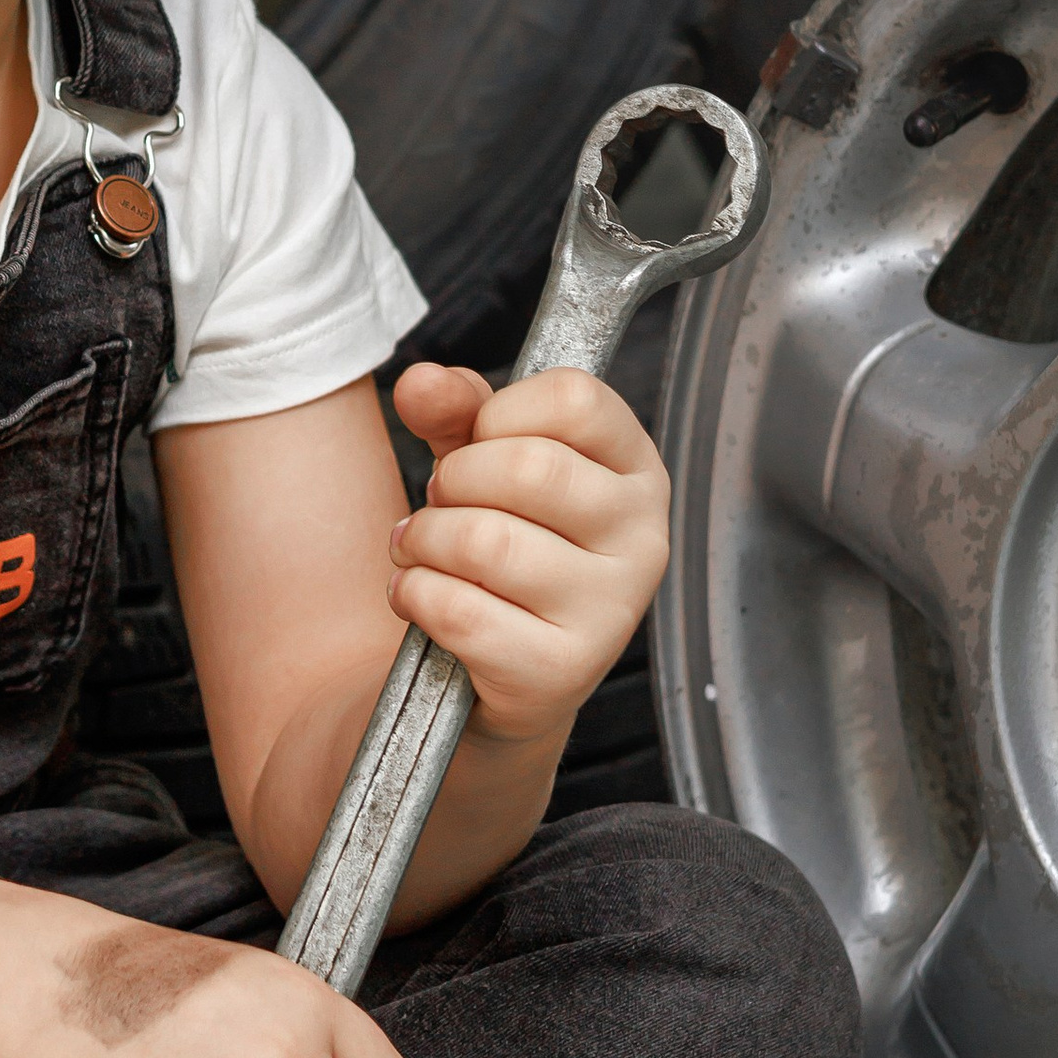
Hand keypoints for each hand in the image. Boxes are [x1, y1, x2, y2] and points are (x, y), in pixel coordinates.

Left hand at [387, 362, 669, 749]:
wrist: (507, 676)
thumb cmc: (506, 548)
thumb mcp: (484, 462)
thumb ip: (455, 411)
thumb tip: (420, 381)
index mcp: (636, 470)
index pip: (574, 399)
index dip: (500, 413)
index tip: (481, 443)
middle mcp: (642, 537)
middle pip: (527, 467)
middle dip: (453, 480)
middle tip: (440, 502)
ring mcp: (611, 609)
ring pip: (486, 541)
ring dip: (423, 541)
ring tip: (420, 550)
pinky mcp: (563, 670)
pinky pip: (461, 611)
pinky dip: (415, 595)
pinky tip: (419, 597)